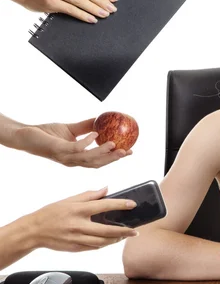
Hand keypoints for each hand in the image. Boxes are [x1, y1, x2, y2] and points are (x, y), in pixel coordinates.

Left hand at [16, 117, 131, 167]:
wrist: (25, 135)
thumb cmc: (46, 134)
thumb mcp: (71, 129)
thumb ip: (86, 127)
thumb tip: (101, 120)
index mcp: (77, 158)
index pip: (99, 161)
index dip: (114, 158)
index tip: (129, 152)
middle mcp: (72, 160)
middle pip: (97, 163)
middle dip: (113, 159)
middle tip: (127, 152)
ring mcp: (66, 157)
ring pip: (88, 158)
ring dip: (103, 152)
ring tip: (115, 144)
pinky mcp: (59, 150)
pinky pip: (76, 147)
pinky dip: (87, 142)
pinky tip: (95, 134)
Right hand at [26, 187, 138, 251]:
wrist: (34, 231)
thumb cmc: (51, 213)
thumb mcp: (69, 200)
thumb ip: (90, 195)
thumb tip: (106, 189)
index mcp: (78, 210)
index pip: (104, 206)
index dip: (120, 204)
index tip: (132, 204)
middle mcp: (79, 225)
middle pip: (107, 230)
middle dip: (124, 231)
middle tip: (135, 231)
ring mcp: (77, 239)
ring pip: (102, 242)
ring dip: (116, 240)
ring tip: (125, 236)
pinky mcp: (75, 248)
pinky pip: (94, 248)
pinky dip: (104, 244)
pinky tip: (111, 241)